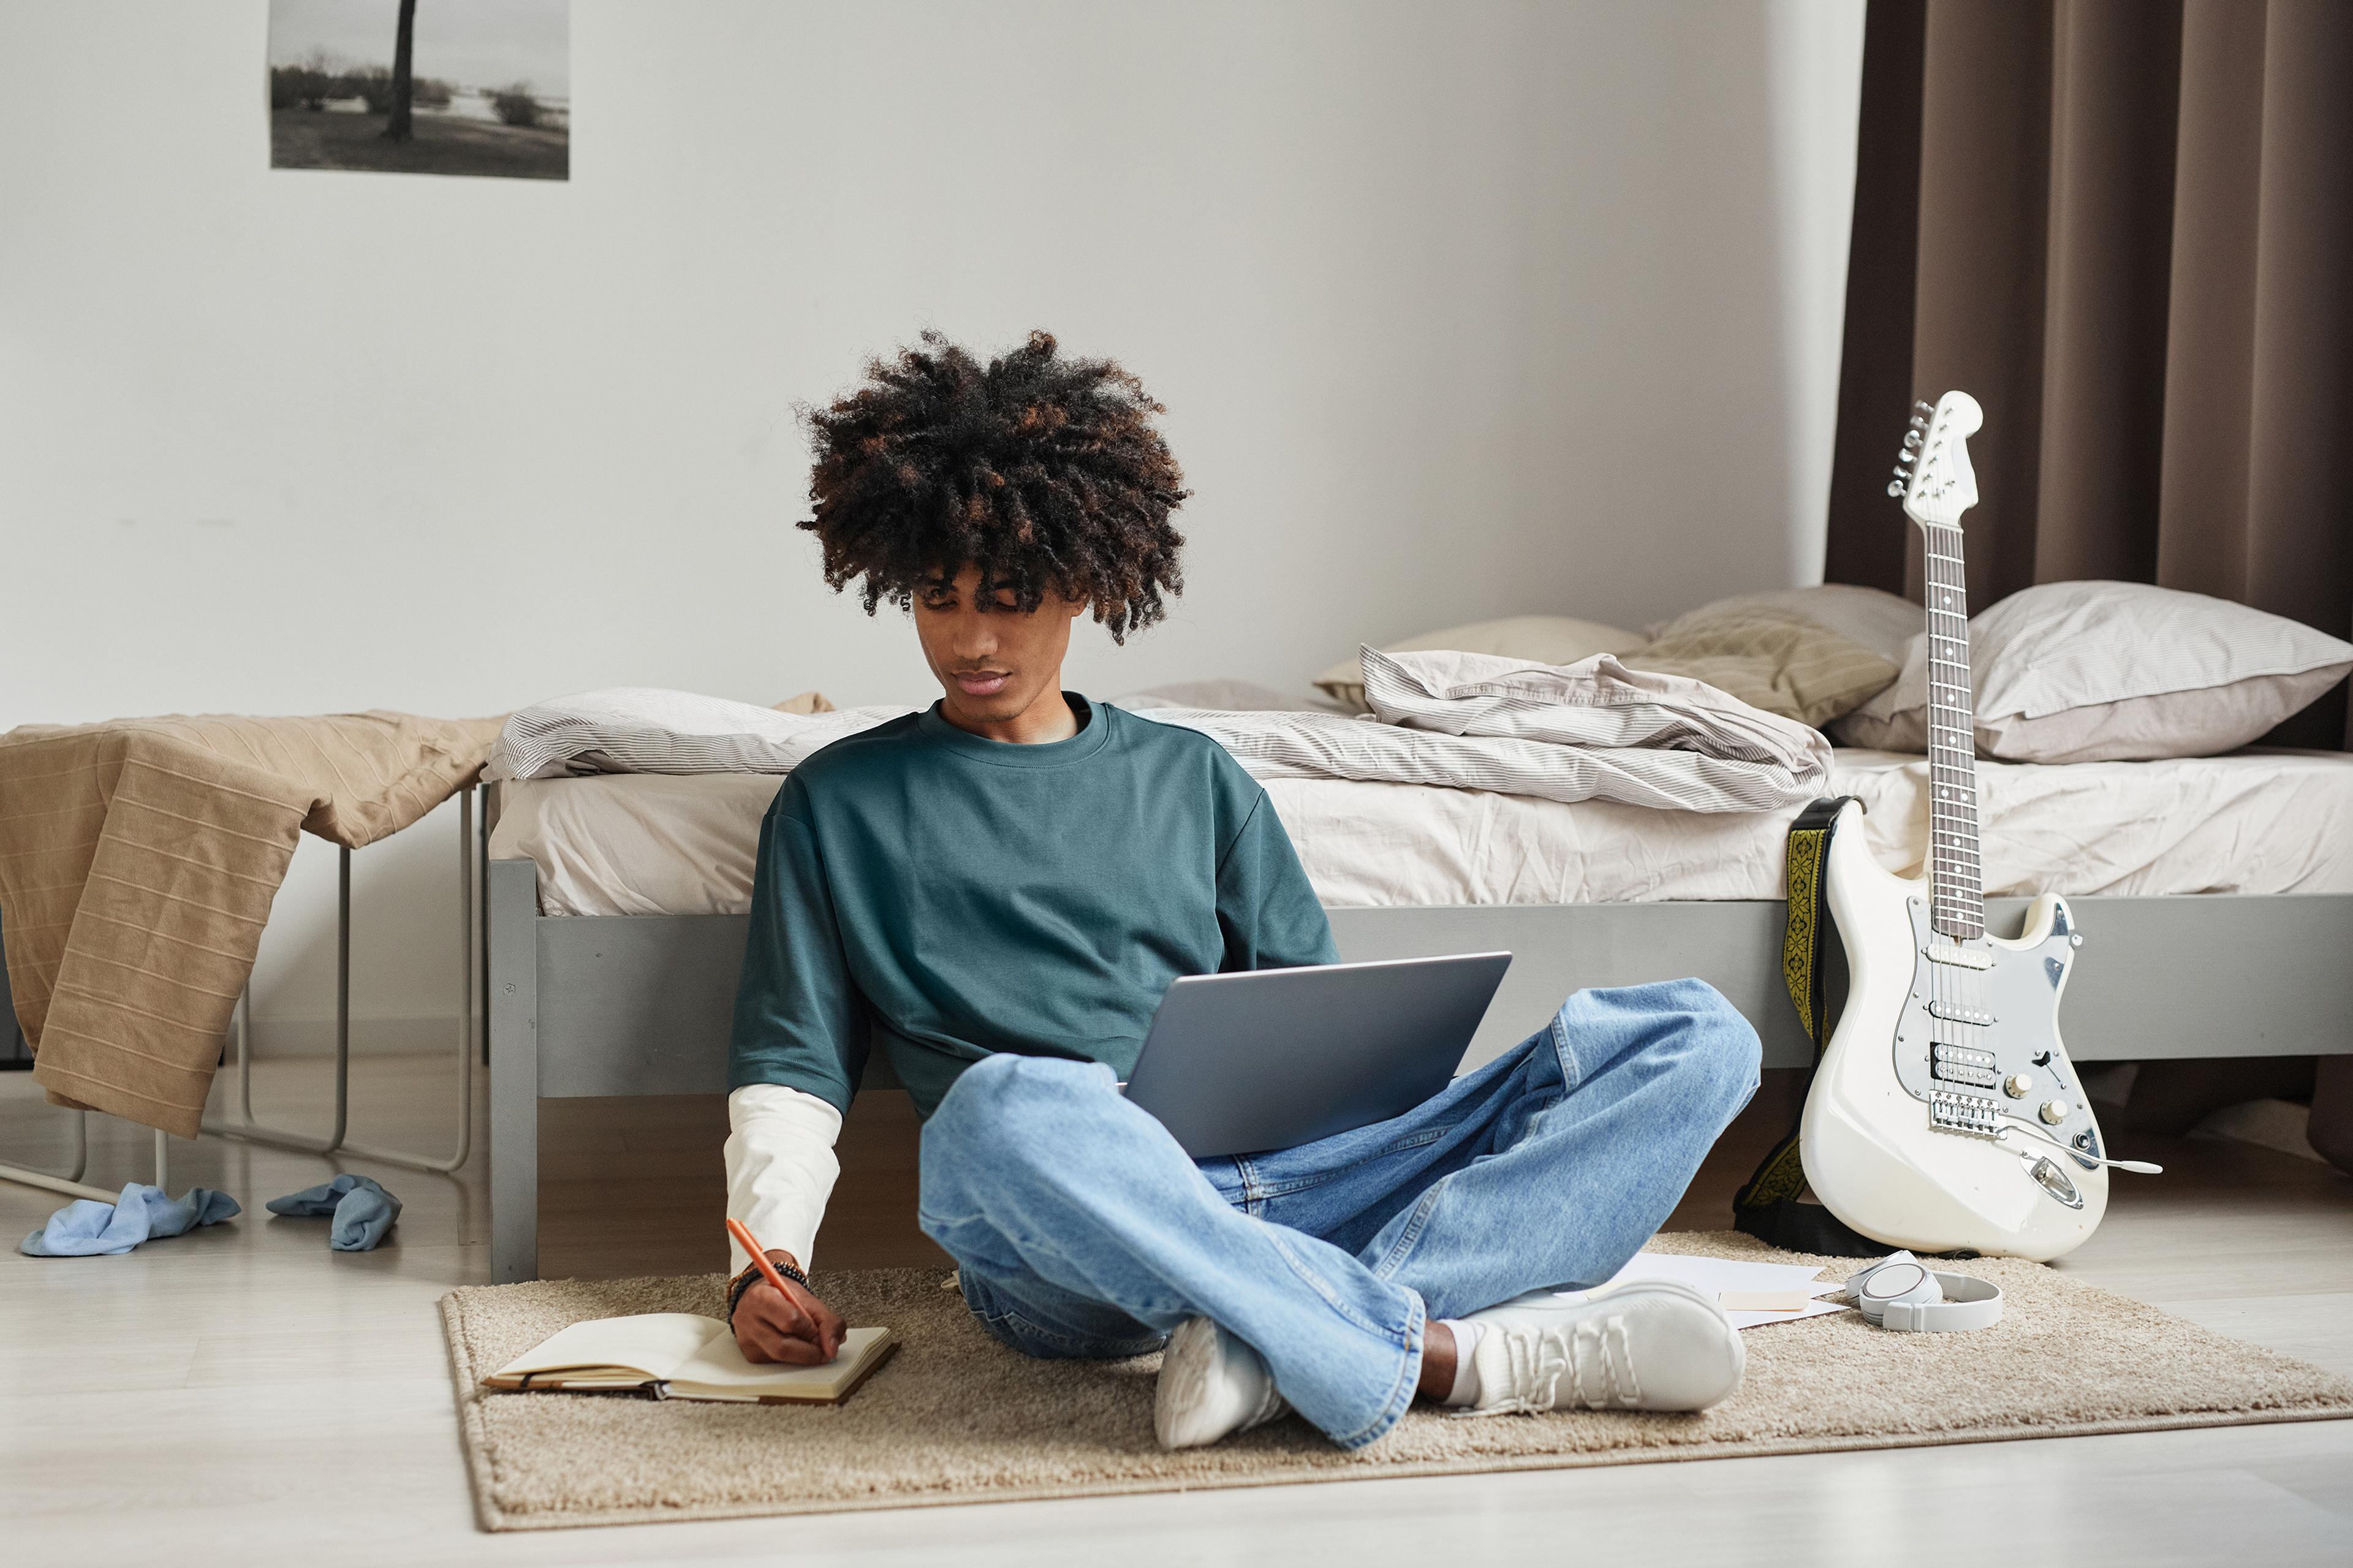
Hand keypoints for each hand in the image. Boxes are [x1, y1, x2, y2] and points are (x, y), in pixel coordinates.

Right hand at [731, 1250, 844, 1365]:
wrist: (759, 1296)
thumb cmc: (782, 1295)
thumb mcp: (807, 1298)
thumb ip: (826, 1320)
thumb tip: (833, 1346)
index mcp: (761, 1298)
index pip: (790, 1320)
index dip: (810, 1330)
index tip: (822, 1333)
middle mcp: (748, 1319)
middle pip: (782, 1347)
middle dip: (809, 1351)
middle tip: (823, 1349)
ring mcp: (747, 1339)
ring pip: (779, 1359)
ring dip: (803, 1356)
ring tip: (811, 1346)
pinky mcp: (750, 1354)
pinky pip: (775, 1363)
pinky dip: (792, 1359)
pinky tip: (796, 1347)